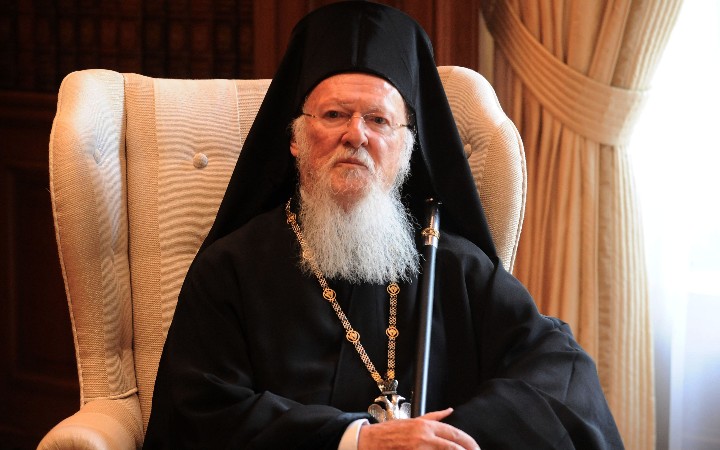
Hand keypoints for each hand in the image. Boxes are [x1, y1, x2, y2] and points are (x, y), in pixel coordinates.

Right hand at [357, 408, 479, 449]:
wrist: (369, 442)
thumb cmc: (391, 432)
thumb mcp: (413, 421)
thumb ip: (434, 417)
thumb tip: (450, 410)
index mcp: (425, 426)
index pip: (455, 434)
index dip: (469, 443)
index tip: (477, 449)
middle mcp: (424, 437)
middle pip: (454, 446)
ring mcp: (418, 449)